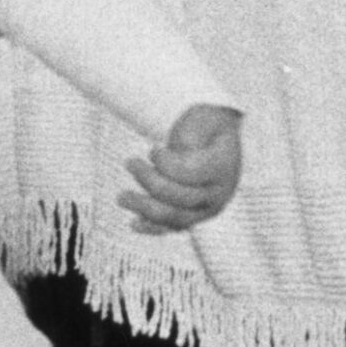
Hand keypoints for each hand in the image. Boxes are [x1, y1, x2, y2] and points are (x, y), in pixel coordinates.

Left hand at [122, 103, 240, 231]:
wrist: (215, 140)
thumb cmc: (205, 126)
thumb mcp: (203, 119)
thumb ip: (192, 137)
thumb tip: (179, 153)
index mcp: (223, 168)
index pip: (191, 174)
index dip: (166, 163)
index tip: (152, 148)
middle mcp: (218, 194)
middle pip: (181, 198)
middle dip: (150, 181)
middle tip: (130, 162)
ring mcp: (207, 209)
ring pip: (175, 217)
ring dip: (145, 208)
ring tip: (122, 197)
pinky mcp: (194, 216)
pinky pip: (173, 227)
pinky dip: (153, 227)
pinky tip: (134, 224)